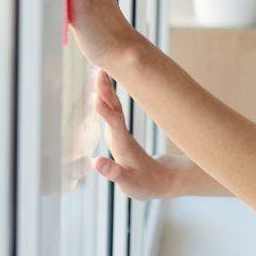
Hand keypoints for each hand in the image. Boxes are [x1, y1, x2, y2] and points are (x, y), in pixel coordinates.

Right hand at [91, 68, 174, 199]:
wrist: (160, 179)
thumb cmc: (143, 183)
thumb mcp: (128, 183)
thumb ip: (113, 172)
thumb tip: (96, 162)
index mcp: (123, 144)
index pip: (114, 124)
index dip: (106, 112)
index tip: (96, 97)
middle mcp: (121, 134)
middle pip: (114, 108)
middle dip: (106, 91)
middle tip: (99, 71)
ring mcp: (121, 131)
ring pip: (114, 106)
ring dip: (106, 90)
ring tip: (99, 71)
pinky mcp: (120, 131)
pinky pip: (112, 109)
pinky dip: (106, 97)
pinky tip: (100, 86)